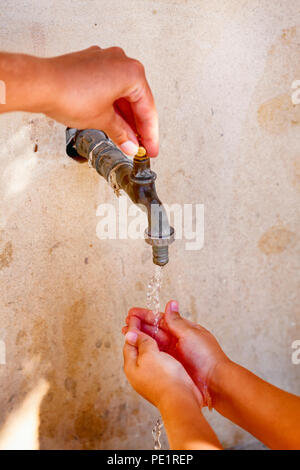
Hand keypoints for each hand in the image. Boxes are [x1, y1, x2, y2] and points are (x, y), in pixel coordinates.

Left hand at [1, 48, 158, 155]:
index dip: (150, 134)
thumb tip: (130, 143)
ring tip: (127, 139)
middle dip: (138, 126)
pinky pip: (109, 88)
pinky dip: (113, 106)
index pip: (148, 109)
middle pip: (137, 100)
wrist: (41, 84)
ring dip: (126, 118)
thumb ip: (122, 133)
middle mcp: (120, 61)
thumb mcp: (103, 120)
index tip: (151, 149)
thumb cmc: (69, 95)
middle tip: (142, 146)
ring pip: (123, 94)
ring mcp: (105, 61)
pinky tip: (114, 122)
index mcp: (131, 72)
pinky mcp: (91, 65)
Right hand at [123, 300, 230, 406]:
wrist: (214, 382)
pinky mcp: (170, 366)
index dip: (146, 316)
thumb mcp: (190, 334)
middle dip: (139, 325)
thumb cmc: (207, 356)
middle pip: (154, 330)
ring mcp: (173, 354)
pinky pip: (155, 355)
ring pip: (152, 343)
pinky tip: (136, 348)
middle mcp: (177, 341)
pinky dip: (145, 350)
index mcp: (183, 330)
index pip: (161, 319)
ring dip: (139, 337)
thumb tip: (171, 303)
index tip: (133, 313)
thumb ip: (176, 321)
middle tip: (126, 323)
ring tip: (126, 333)